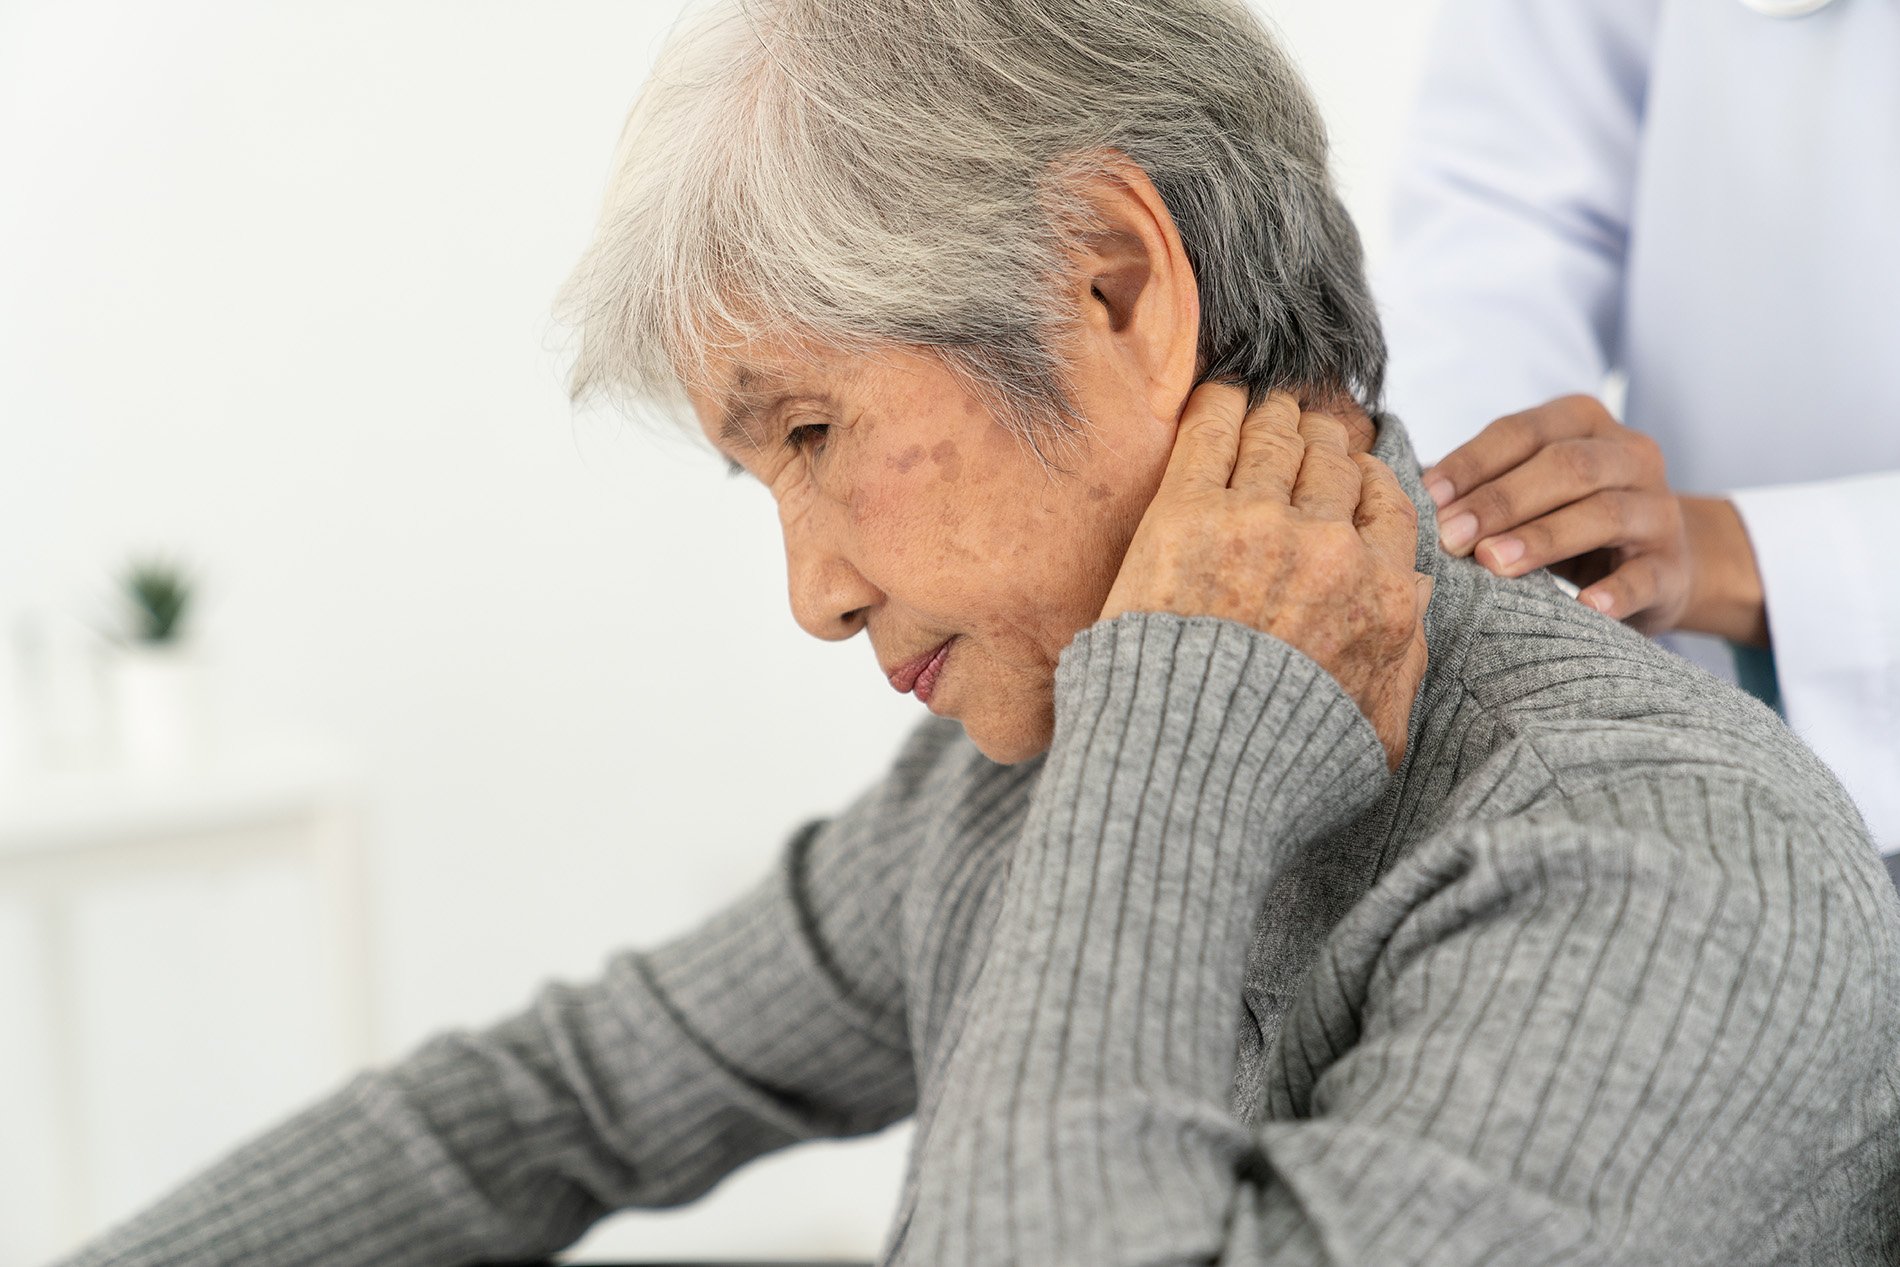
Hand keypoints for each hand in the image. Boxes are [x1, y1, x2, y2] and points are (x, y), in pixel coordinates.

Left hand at [1100, 385, 1432, 769]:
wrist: (1188, 770)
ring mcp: (1259, 524)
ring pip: (1280, 440)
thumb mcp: (1377, 731)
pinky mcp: (1188, 514)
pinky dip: (1222, 403)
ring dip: (1277, 413)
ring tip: (1267, 402)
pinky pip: (1212, 433)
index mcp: (1385, 596)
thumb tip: (1411, 615)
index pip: (1386, 506)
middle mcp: (1331, 549)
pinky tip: (1222, 390)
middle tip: (1304, 426)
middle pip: (1333, 465)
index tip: (1346, 475)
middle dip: (1322, 441)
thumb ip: (1403, 662)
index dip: (1364, 482)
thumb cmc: (1279, 767)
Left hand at [1423, 395, 1765, 644]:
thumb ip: (1478, 481)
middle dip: (1501, 501)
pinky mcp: (1671, 568)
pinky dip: (1615, 592)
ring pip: (1604, 513)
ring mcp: (1658, 511)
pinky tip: (1584, 607)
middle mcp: (1629, 455)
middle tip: (1451, 537)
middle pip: (1564, 467)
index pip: (1521, 432)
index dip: (1473, 463)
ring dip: (1544, 538)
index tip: (1427, 497)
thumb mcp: (1529, 487)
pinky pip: (1644, 576)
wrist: (1659, 562)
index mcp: (1583, 423)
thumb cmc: (1566, 517)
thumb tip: (1395, 486)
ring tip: (1495, 564)